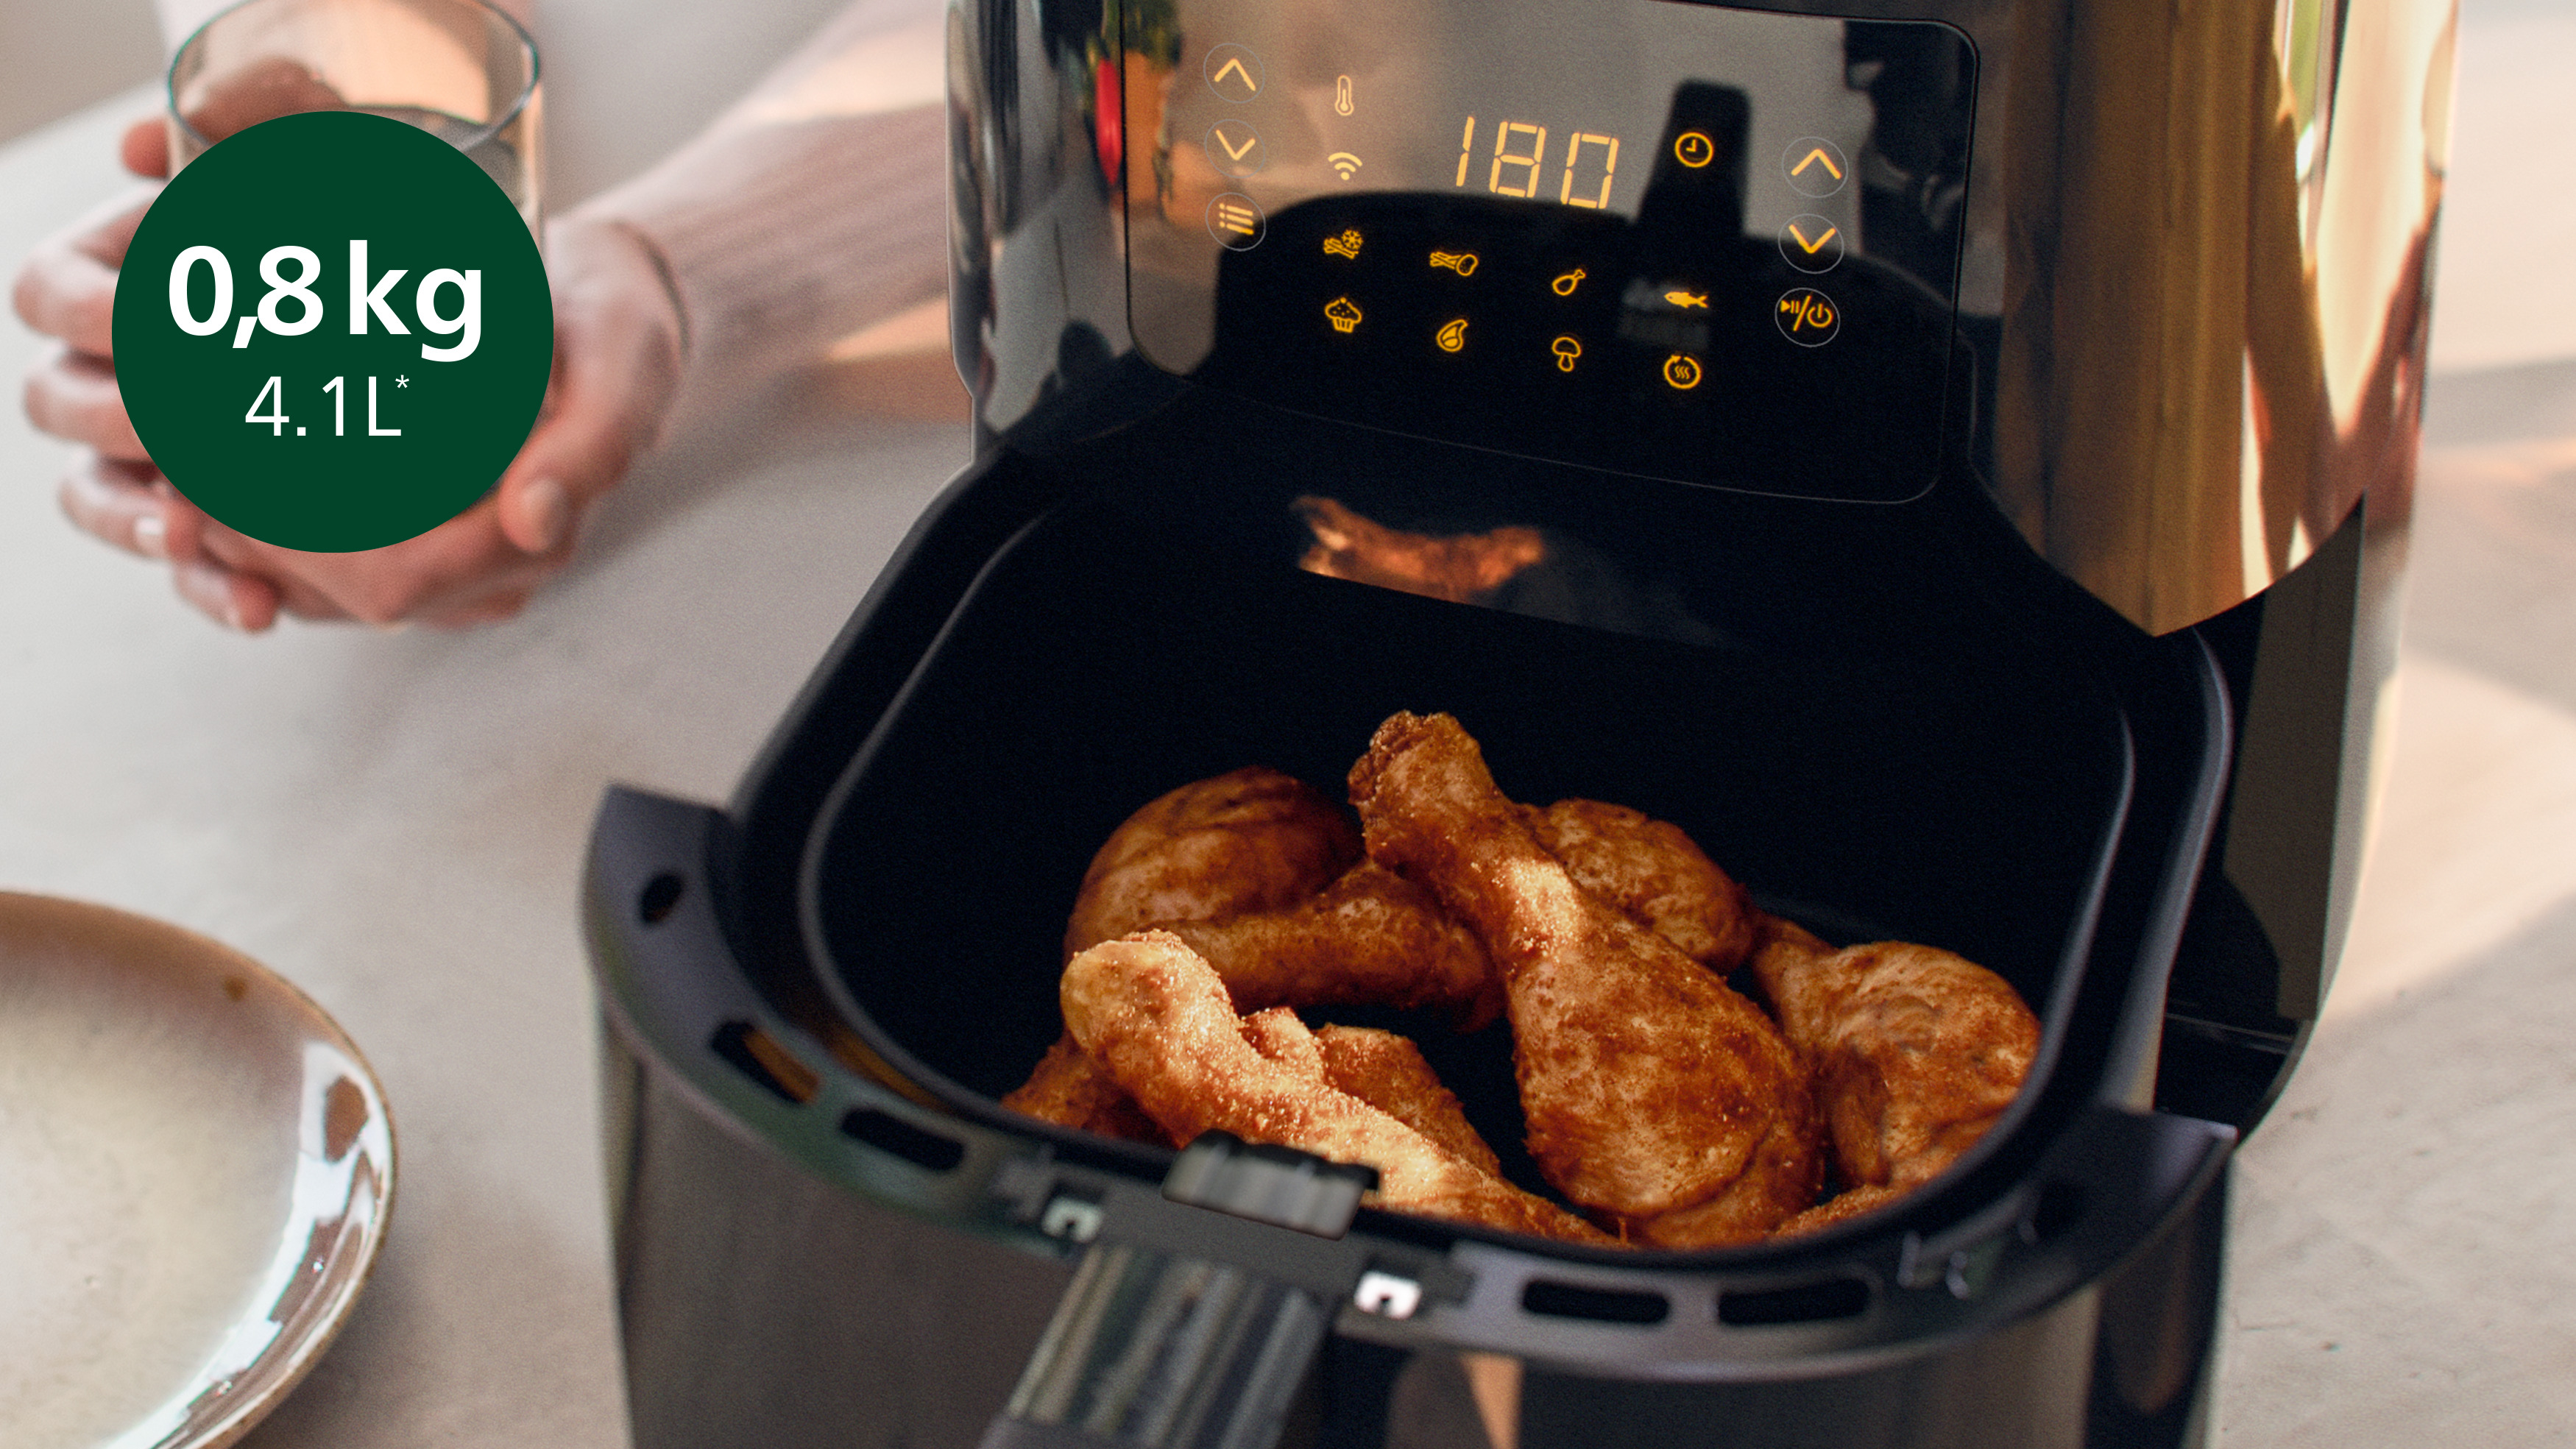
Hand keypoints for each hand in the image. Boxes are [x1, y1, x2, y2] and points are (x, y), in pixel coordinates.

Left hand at [17, 117, 685, 628]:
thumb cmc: (618, 332)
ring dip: (232, 527)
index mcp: (532, 540)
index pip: (392, 578)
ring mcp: (446, 561)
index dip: (296, 538)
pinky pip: (314, 559)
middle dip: (244, 528)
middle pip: (334, 588)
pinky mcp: (410, 535)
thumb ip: (590, 447)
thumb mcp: (625, 370)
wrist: (612, 315)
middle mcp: (486, 573)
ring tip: (170, 448)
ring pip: (312, 584)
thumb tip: (534, 519)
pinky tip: (204, 458)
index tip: (219, 462)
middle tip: (168, 442)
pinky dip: (250, 516)